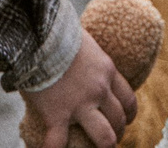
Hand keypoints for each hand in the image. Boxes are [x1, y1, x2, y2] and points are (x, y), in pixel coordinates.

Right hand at [23, 31, 136, 147]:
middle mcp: (99, 90)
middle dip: (117, 132)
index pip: (128, 98)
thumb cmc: (57, 32)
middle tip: (110, 138)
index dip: (129, 113)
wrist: (38, 34)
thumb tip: (76, 56)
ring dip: (104, 145)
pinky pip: (58, 143)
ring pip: (105, 137)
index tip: (125, 119)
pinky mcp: (57, 114)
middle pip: (118, 119)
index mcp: (107, 71)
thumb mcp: (83, 42)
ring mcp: (80, 104)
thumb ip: (85, 56)